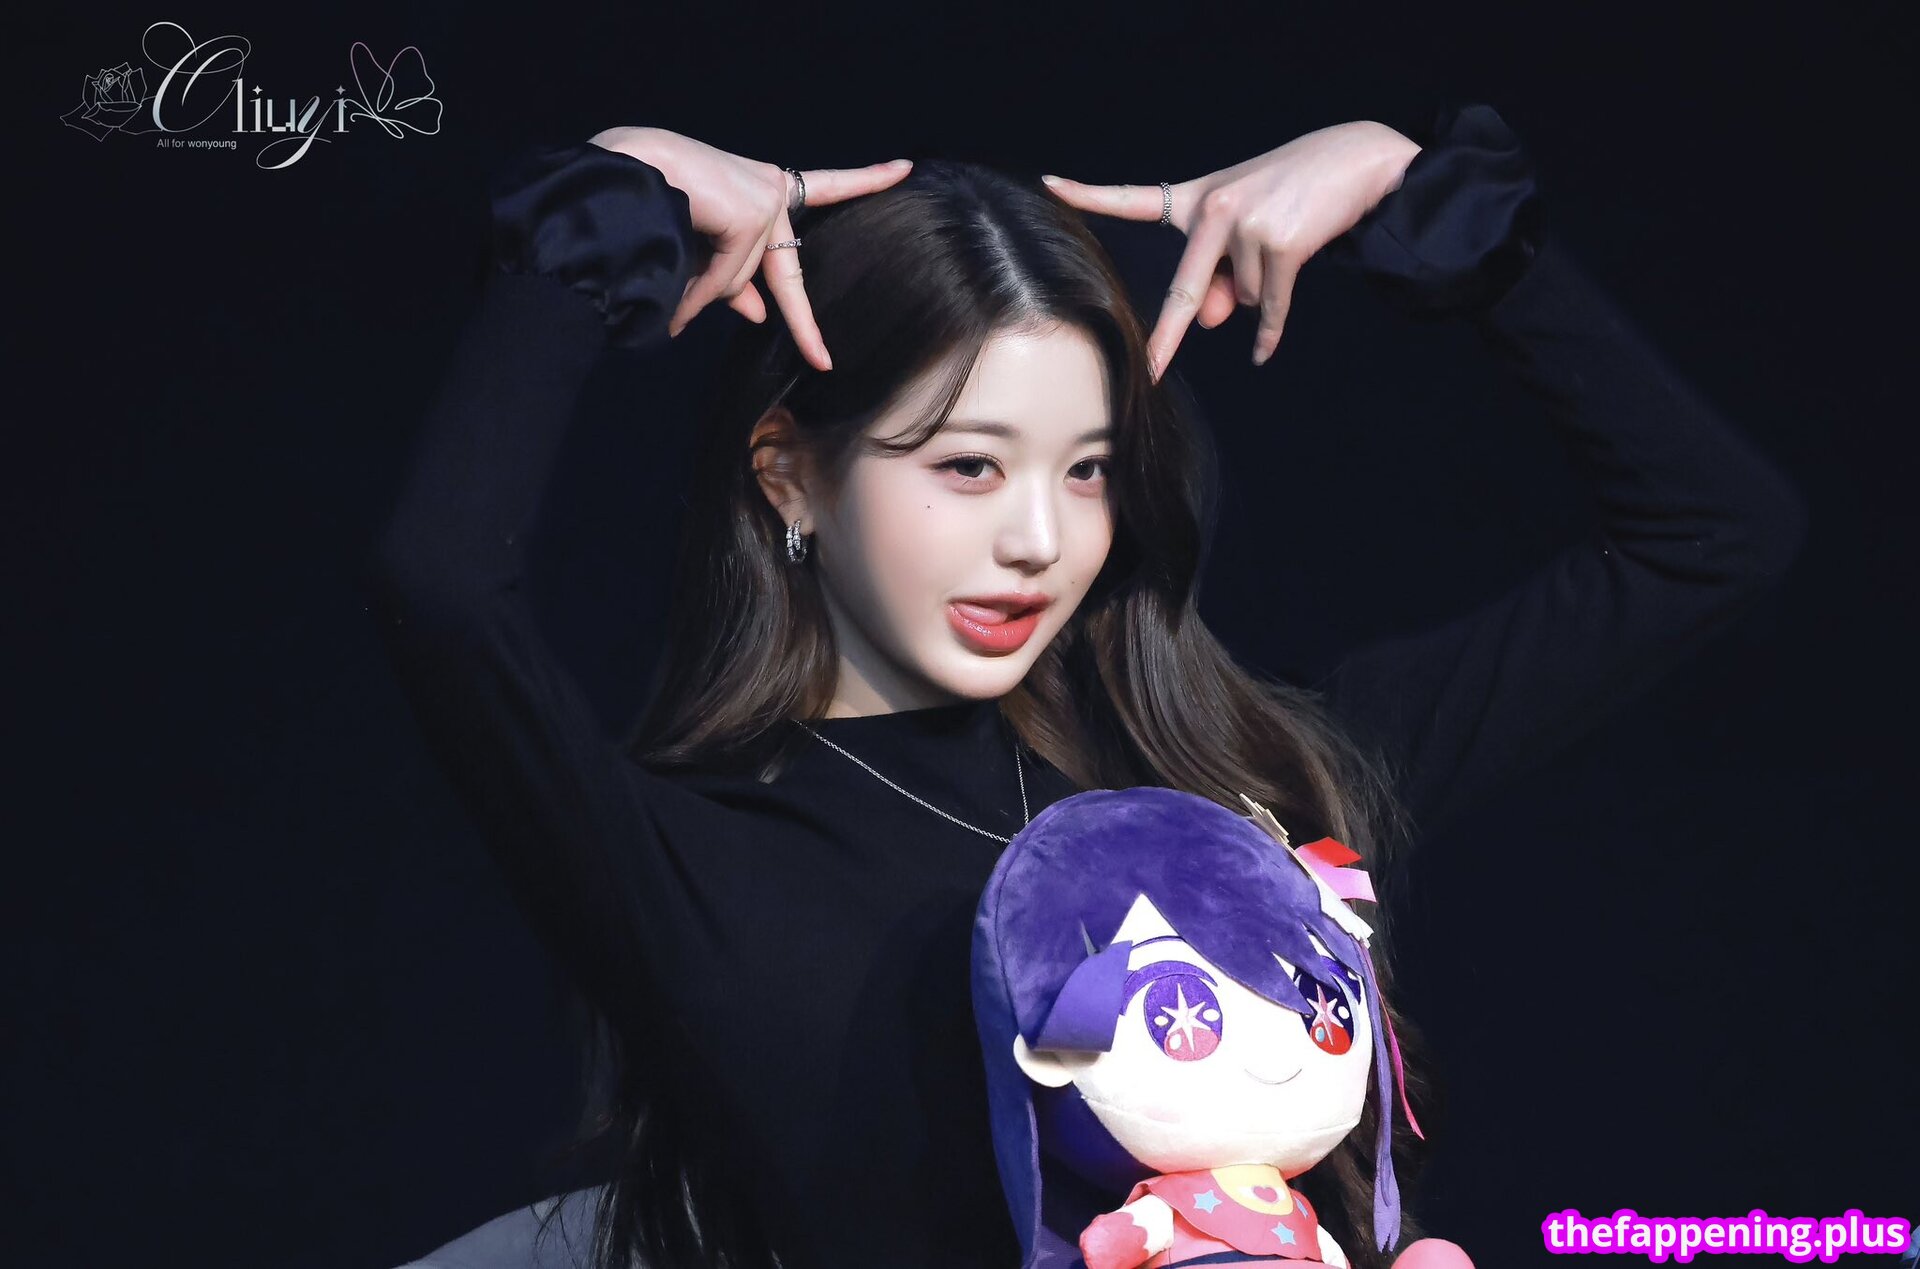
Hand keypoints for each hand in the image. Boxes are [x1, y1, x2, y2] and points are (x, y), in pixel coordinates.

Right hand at [588, 126, 913, 370]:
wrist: (624, 170)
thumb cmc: (657, 200)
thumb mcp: (703, 247)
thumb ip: (735, 280)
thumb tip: (759, 316)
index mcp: (763, 188)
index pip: (826, 187)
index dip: (865, 181)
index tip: (904, 168)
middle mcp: (771, 188)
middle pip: (788, 276)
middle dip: (804, 326)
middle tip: (821, 363)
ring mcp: (766, 199)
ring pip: (742, 278)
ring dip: (703, 298)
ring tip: (672, 309)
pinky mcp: (755, 211)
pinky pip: (730, 276)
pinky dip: (701, 293)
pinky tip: (679, 303)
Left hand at [1041, 121, 1419, 379]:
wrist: (1358, 162)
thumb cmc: (1293, 196)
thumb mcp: (1246, 232)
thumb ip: (1220, 277)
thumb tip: (1212, 319)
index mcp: (1195, 198)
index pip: (1134, 199)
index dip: (1090, 195)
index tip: (1051, 185)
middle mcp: (1212, 207)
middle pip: (1185, 292)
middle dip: (1167, 339)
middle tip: (1148, 372)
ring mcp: (1245, 225)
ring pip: (1242, 299)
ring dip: (1261, 291)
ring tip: (1286, 245)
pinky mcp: (1280, 244)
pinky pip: (1270, 309)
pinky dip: (1271, 332)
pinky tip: (1263, 352)